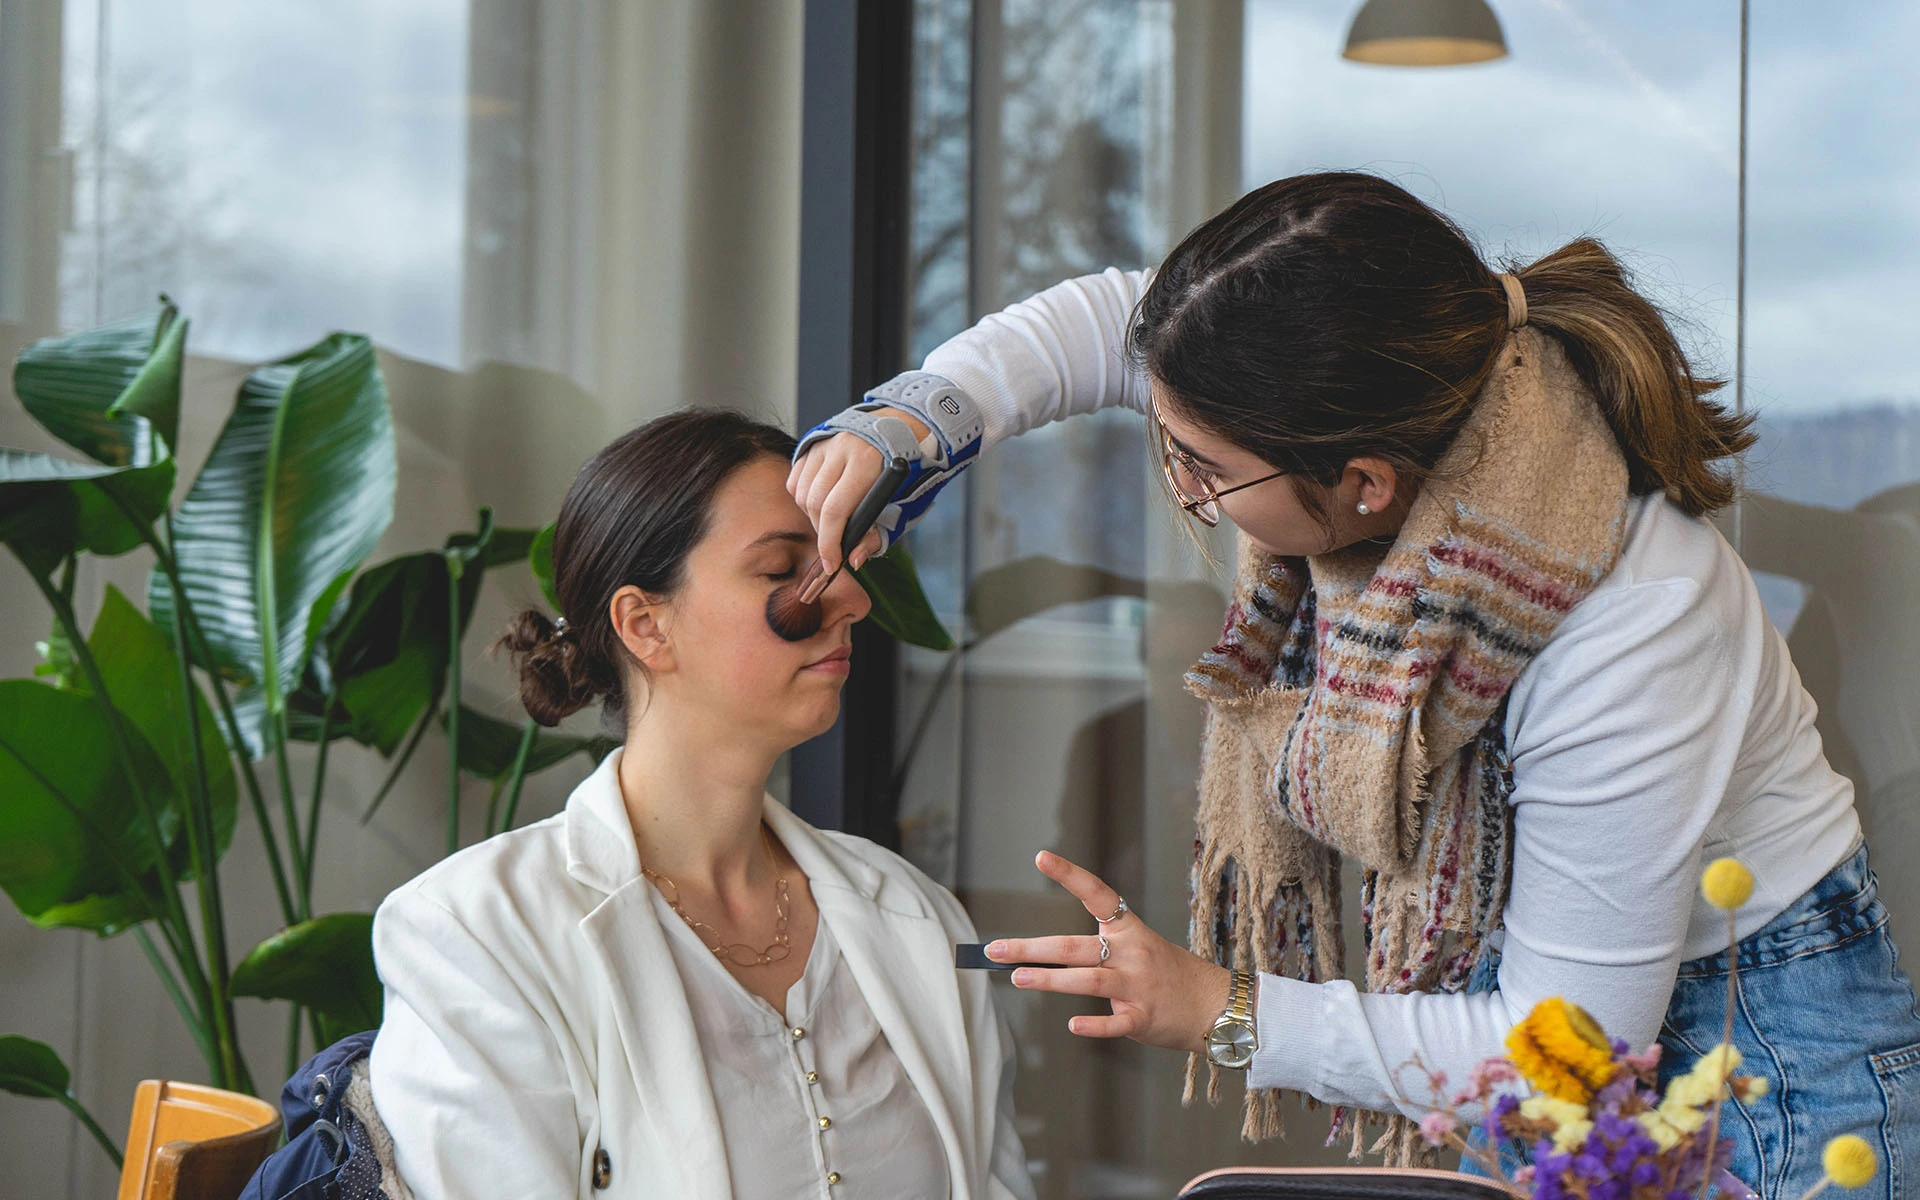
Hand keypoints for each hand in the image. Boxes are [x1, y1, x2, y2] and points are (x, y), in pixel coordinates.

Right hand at [787, 422, 924, 572]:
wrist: (903, 432)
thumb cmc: (906, 473)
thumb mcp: (903, 506)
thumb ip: (878, 534)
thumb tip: (855, 559)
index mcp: (867, 461)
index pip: (836, 510)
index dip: (830, 542)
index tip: (831, 563)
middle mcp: (842, 448)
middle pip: (815, 504)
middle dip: (823, 533)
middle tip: (836, 545)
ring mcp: (825, 444)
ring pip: (802, 494)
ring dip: (813, 517)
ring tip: (834, 521)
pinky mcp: (814, 444)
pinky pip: (796, 481)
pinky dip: (804, 498)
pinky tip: (824, 501)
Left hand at [986, 850, 1232, 1053]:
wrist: (1217, 1005)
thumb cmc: (1168, 974)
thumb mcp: (1140, 948)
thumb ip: (1098, 950)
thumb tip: (1042, 957)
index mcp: (1130, 930)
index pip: (1096, 894)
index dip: (1069, 874)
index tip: (1040, 857)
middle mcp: (1132, 953)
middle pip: (1075, 947)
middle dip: (1032, 947)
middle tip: (996, 948)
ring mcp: (1138, 986)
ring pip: (1088, 980)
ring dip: (1050, 980)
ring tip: (1018, 977)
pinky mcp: (1144, 1019)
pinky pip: (1115, 1023)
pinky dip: (1093, 1025)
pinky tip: (1072, 1026)